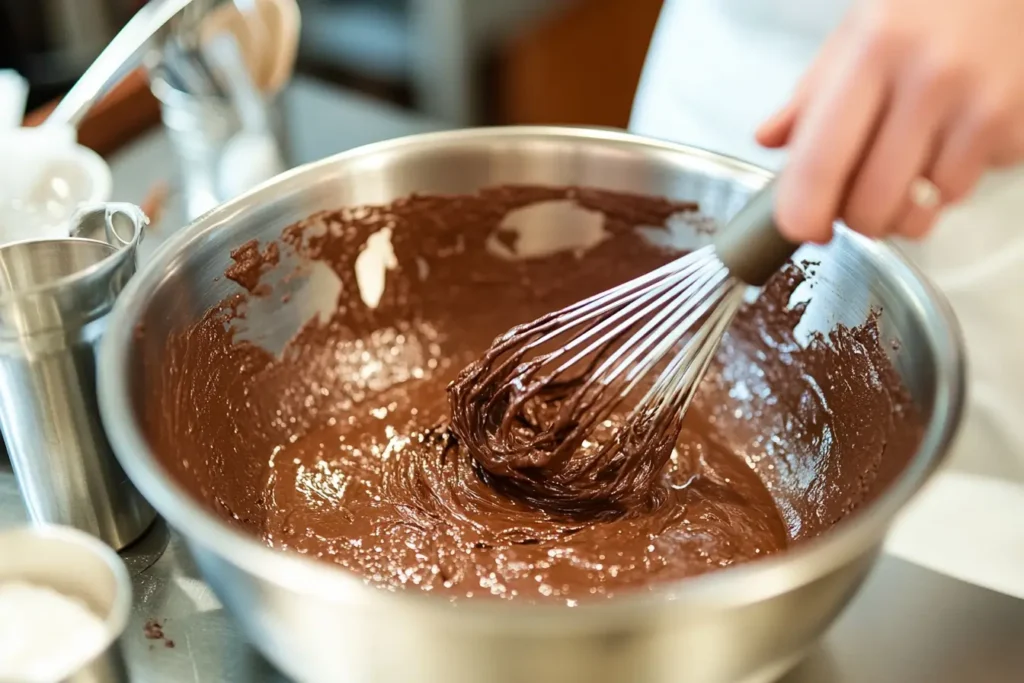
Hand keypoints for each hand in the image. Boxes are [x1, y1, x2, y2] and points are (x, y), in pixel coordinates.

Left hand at [757, 0, 1023, 243]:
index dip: (803, 214)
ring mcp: (979, 105)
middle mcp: (928, 79)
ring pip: (922, 209)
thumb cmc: (930, 6)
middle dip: (857, 220)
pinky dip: (949, 183)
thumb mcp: (858, 32)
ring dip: (906, 205)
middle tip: (855, 200)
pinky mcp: (1016, 128)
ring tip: (905, 165)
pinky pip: (964, 192)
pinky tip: (949, 141)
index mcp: (872, 52)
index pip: (820, 162)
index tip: (802, 228)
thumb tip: (769, 141)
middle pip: (872, 204)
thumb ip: (811, 94)